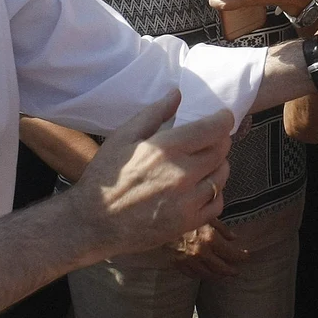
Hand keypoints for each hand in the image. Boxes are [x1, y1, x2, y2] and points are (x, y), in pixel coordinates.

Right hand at [68, 95, 232, 261]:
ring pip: (221, 176)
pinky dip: (215, 192)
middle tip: (210, 139)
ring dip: (218, 165)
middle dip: (220, 140)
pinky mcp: (188, 223)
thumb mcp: (122, 137)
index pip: (213, 129)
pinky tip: (202, 188)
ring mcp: (188, 201)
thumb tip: (177, 94)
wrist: (94, 223)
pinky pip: (217, 203)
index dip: (223, 119)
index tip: (223, 117)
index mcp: (166, 148)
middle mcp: (183, 173)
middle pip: (221, 151)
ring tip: (205, 163)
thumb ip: (153, 114)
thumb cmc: (106, 177)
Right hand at [171, 219, 246, 279]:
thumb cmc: (184, 213)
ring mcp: (189, 260)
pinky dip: (202, 275)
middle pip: (222, 268)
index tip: (246, 256)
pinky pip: (193, 275)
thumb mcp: (206, 215)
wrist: (158, 219)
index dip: (241, 256)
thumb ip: (221, 228)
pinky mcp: (179, 264)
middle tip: (237, 271)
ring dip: (219, 276)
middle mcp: (201, 252)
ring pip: (209, 275)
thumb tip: (234, 238)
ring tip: (224, 275)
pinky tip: (206, 273)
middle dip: (232, 270)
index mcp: (210, 238)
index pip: (232, 253)